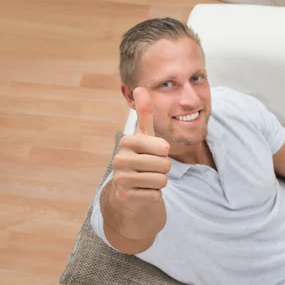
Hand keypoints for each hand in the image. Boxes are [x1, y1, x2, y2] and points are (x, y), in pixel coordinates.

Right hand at [111, 87, 170, 203]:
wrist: (127, 189)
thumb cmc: (140, 159)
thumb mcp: (143, 136)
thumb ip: (144, 114)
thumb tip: (141, 88)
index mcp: (127, 141)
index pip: (164, 148)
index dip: (164, 153)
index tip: (153, 153)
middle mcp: (120, 159)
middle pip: (164, 165)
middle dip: (163, 168)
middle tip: (150, 168)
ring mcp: (121, 179)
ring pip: (161, 180)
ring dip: (159, 182)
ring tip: (147, 178)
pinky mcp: (125, 196)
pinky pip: (156, 195)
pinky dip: (154, 194)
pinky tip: (143, 191)